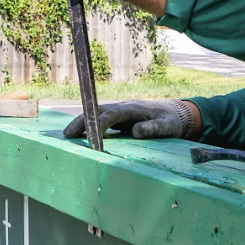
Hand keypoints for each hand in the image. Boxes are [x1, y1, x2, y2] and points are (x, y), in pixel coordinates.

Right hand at [63, 99, 201, 140]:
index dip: (99, 124)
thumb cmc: (171, 120)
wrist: (176, 112)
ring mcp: (120, 111)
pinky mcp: (119, 117)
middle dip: (82, 121)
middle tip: (67, 134)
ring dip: (82, 122)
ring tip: (68, 135)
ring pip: (96, 113)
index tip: (91, 138)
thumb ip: (153, 128)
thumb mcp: (167, 126)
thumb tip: (136, 131)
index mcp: (133, 108)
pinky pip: (101, 119)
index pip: (111, 115)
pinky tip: (80, 136)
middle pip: (97, 110)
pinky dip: (89, 125)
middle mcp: (123, 107)